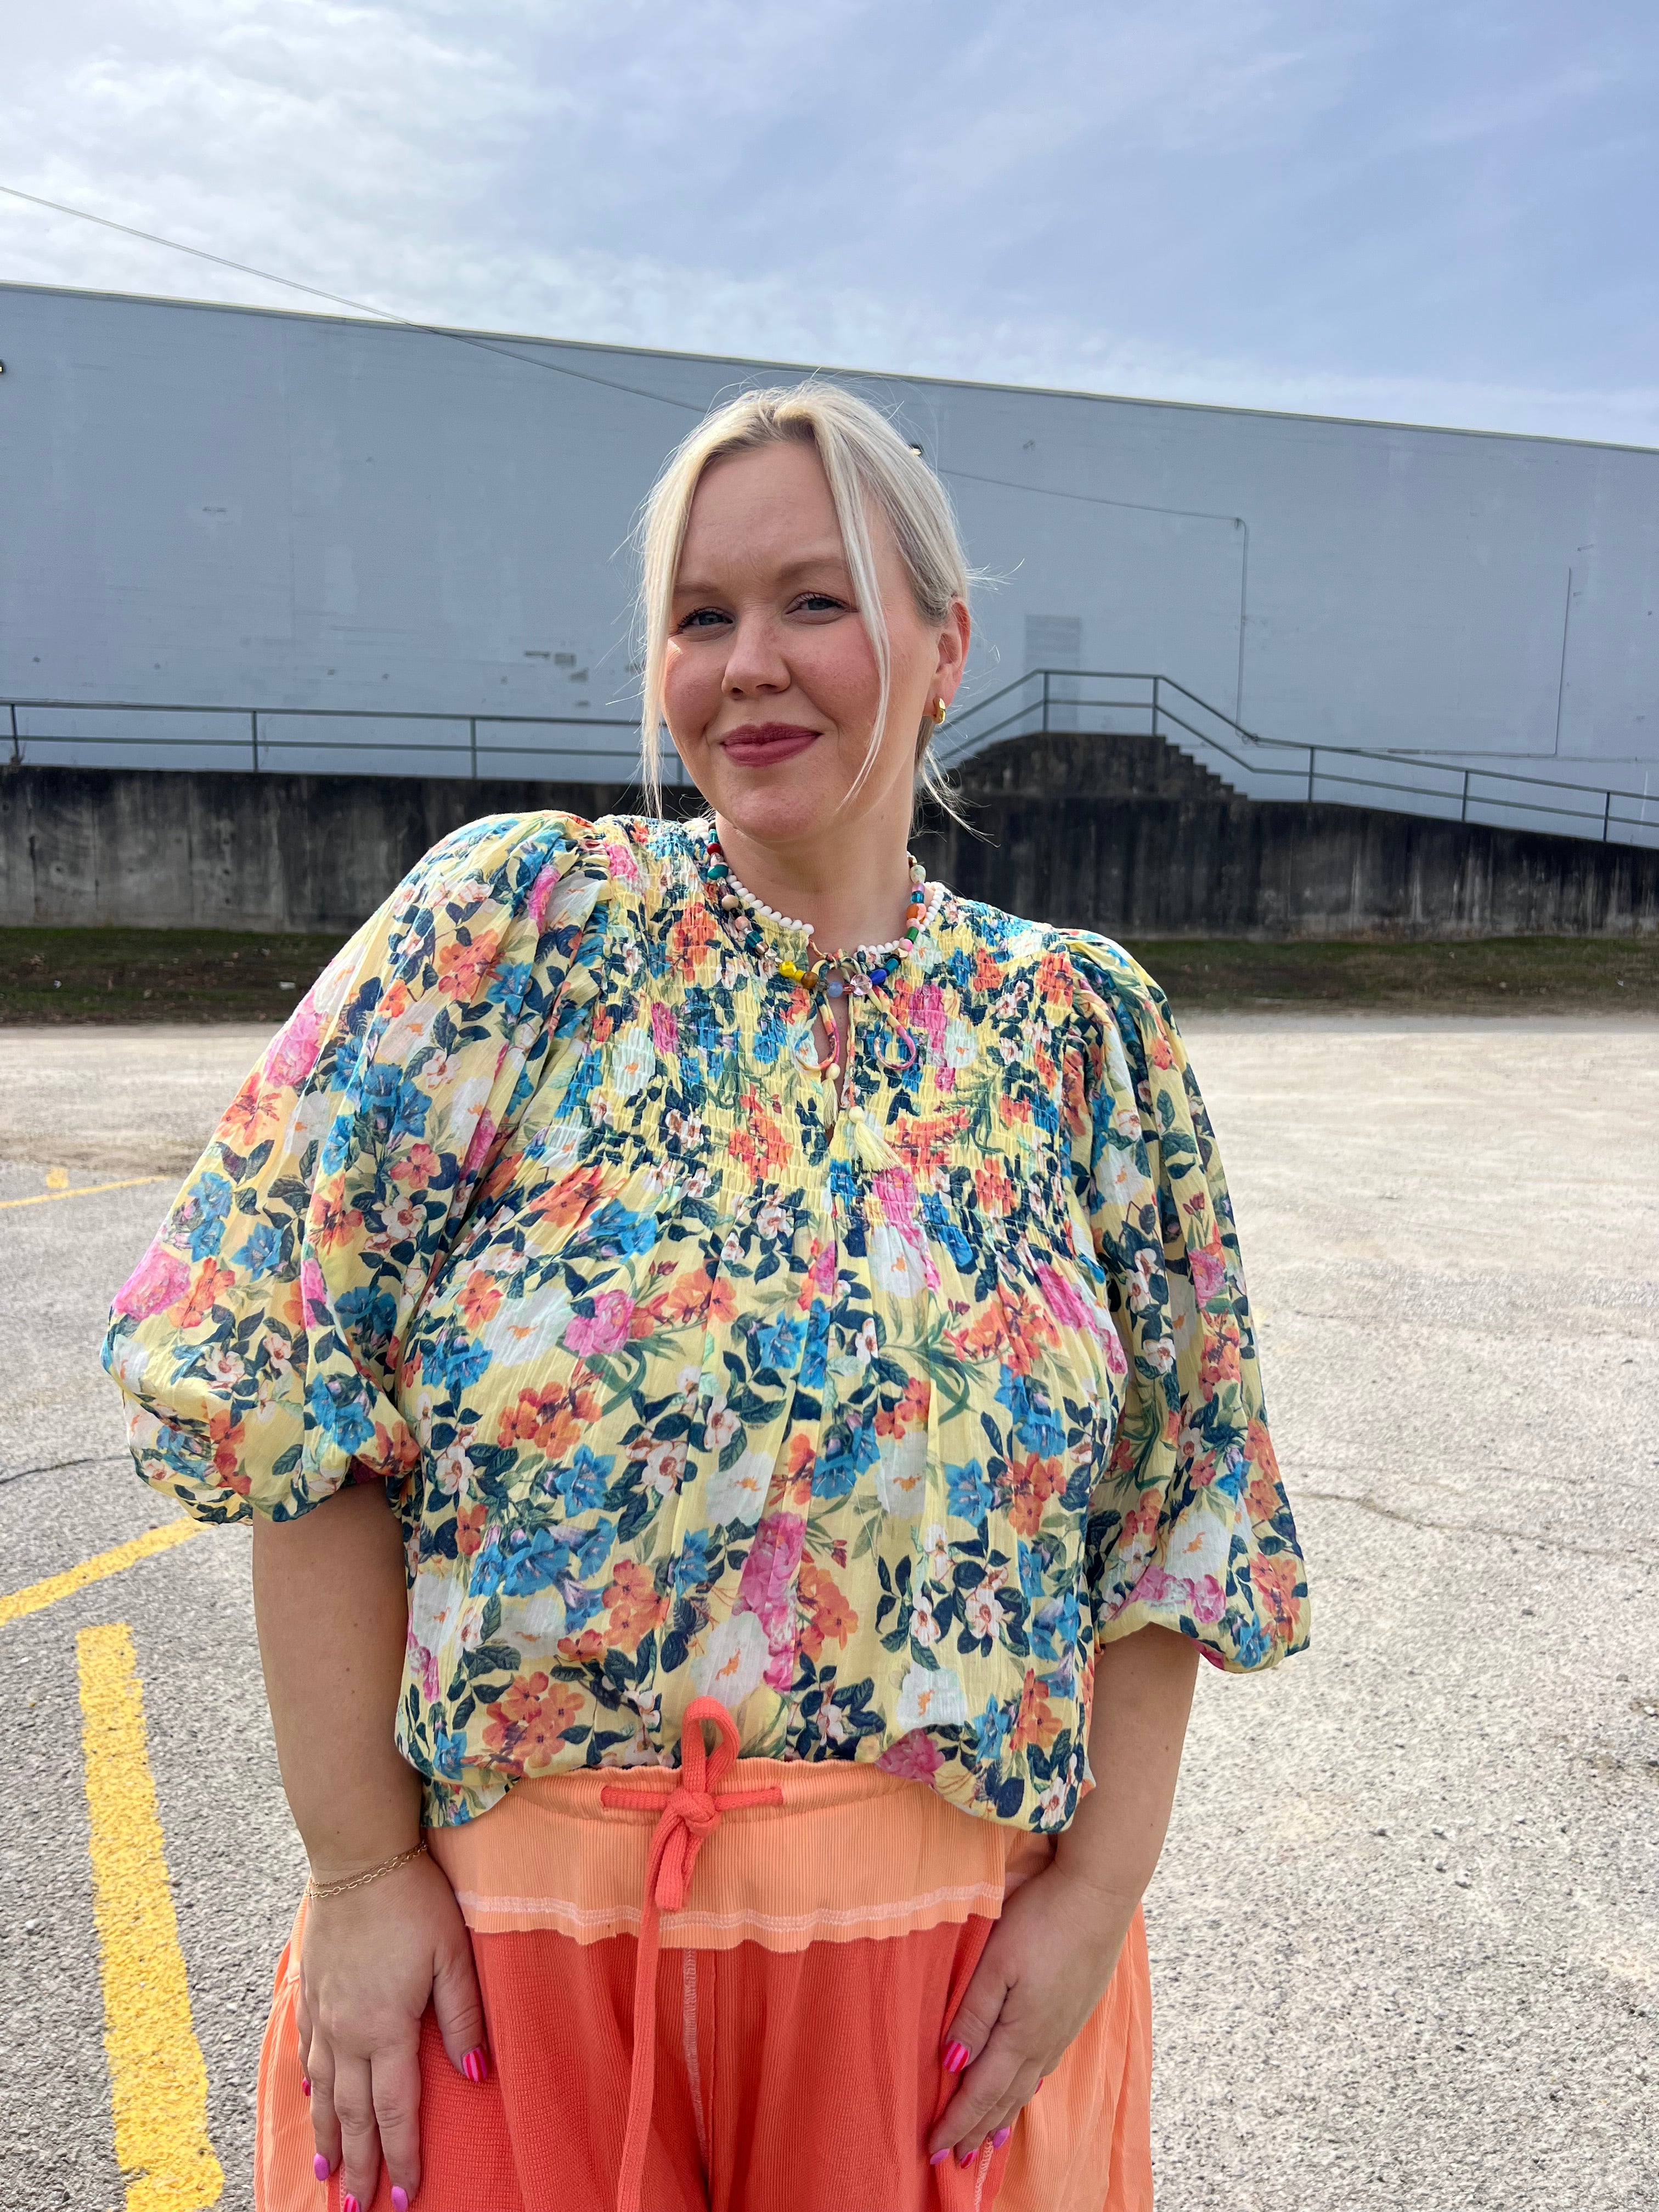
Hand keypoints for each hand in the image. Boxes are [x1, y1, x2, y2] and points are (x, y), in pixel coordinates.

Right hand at [297, 1850, 487, 2209]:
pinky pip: (307, 2048)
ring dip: (327, 2135)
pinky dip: (310, 2081)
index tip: (405, 2197)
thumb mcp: (453, 1955)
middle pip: (352, 2113)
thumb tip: (475, 2077)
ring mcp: (323, 2010)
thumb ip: (464, 2017)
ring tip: (327, 2174)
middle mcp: (348, 2031)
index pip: (395, 2110)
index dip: (401, 2156)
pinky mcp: (310, 1987)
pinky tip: (311, 2095)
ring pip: (323, 2089)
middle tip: (357, 2209)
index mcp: (387, 2028)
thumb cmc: (414, 1900)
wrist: (357, 1855)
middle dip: (358, 2165)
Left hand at [927, 1860, 1135, 2167]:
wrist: (1100, 1894)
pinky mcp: (1073, 2010)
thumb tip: (951, 2066)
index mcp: (1020, 2033)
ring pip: (1025, 2086)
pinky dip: (1025, 2090)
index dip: (956, 2123)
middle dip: (977, 2131)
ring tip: (988, 2141)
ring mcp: (1062, 2028)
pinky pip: (1043, 2067)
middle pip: (1004, 2098)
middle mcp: (1043, 2041)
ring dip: (1002, 2116)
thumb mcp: (996, 1961)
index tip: (933, 2152)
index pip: (981, 2092)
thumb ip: (973, 2014)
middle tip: (954, 2161)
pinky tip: (1024, 2089)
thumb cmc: (1043, 1919)